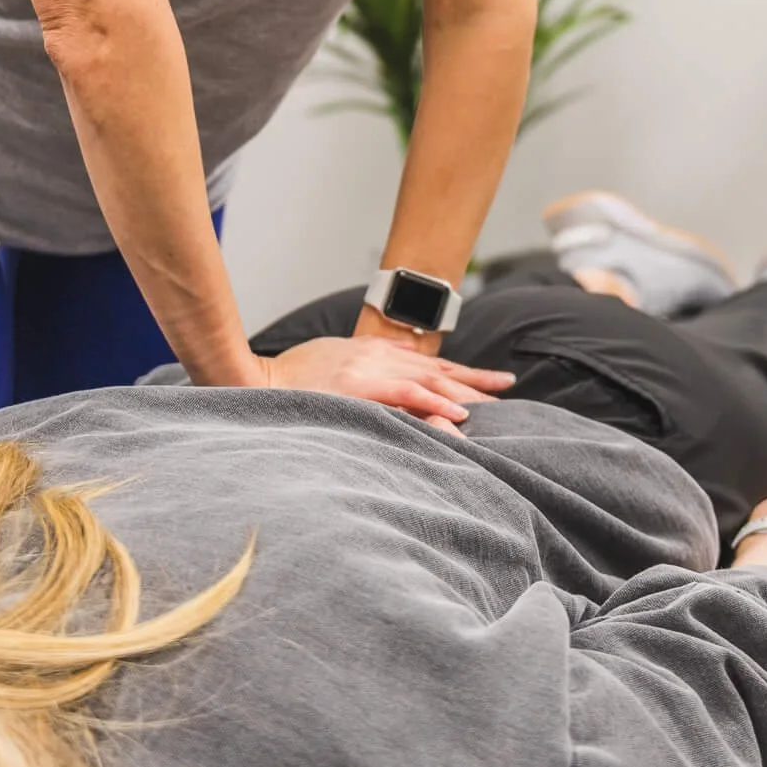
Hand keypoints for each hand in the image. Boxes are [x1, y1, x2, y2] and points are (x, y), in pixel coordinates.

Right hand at [259, 335, 513, 431]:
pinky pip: (405, 396)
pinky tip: (456, 413)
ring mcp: (369, 373)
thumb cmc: (294, 373)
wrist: (257, 378)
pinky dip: (433, 402)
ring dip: (463, 394)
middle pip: (438, 371)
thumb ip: (373, 357)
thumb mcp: (338, 355)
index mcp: (375, 352)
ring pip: (429, 381)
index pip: (431, 364)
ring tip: (494, 407)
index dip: (467, 374)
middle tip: (508, 393)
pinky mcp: (359, 389)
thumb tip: (405, 356)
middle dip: (475, 384)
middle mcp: (378, 358)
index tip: (498, 383)